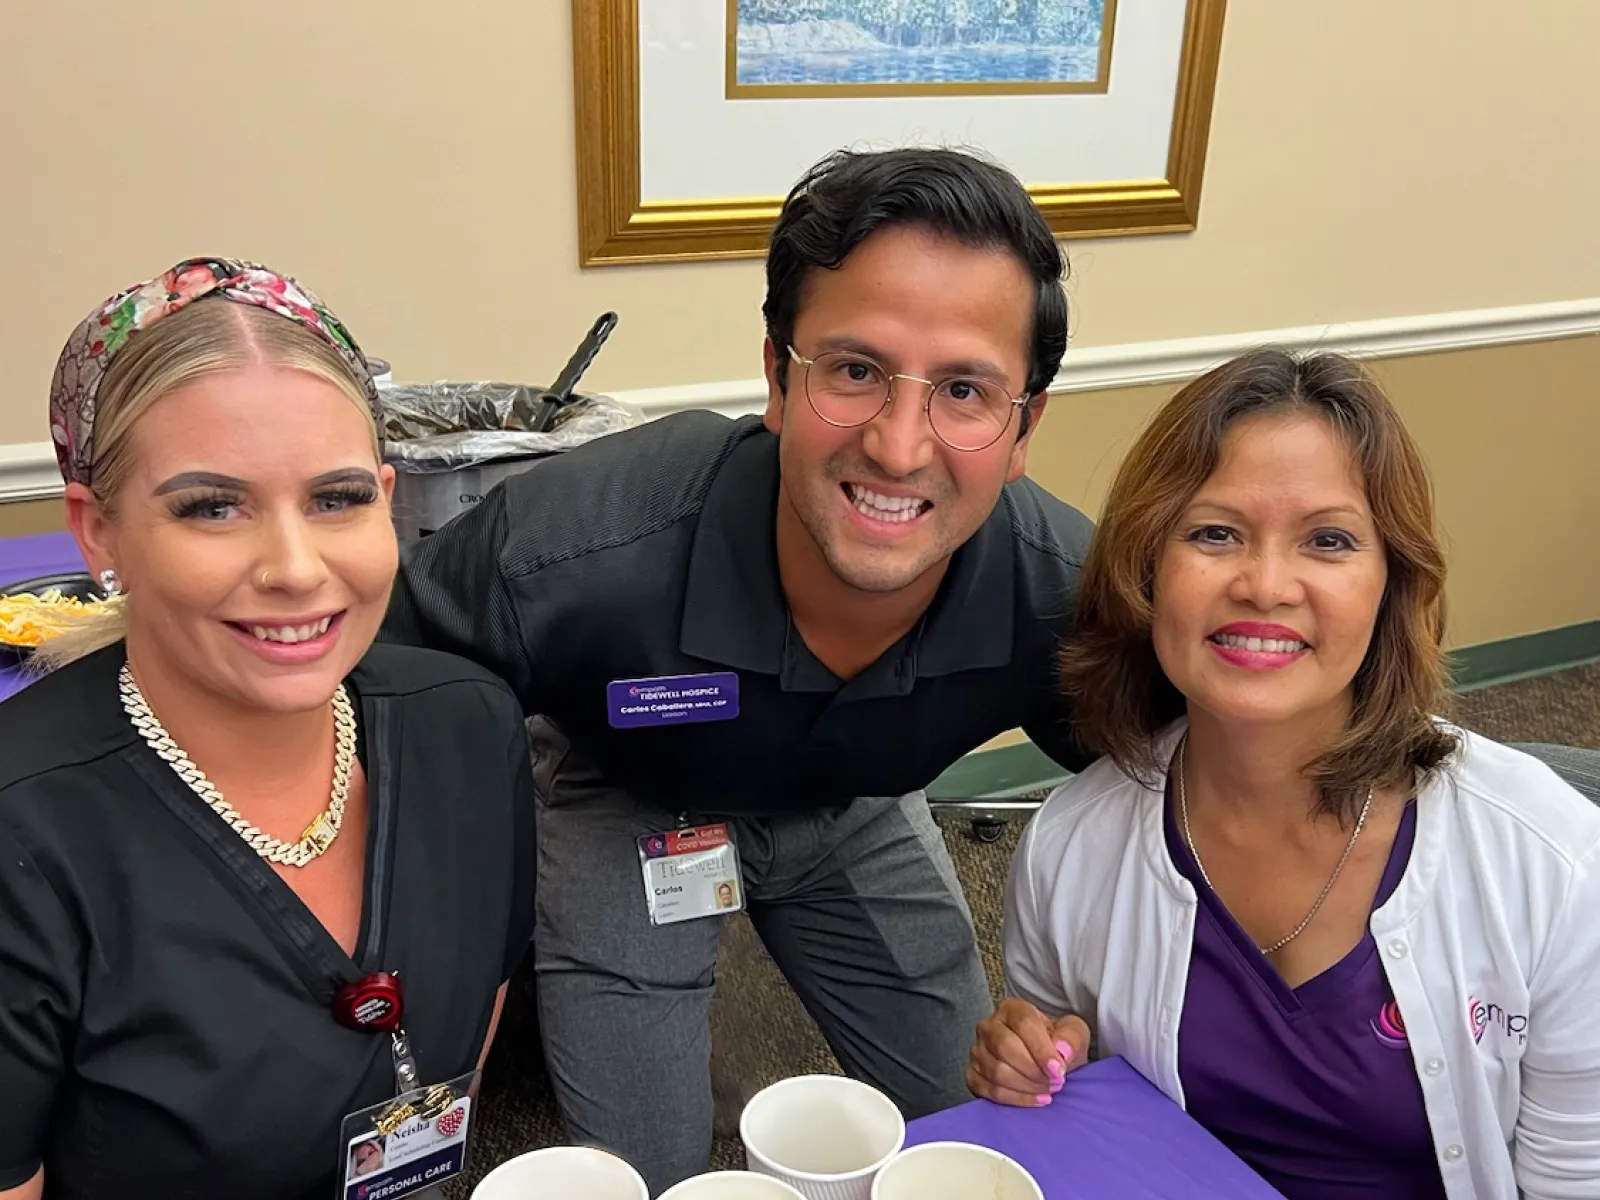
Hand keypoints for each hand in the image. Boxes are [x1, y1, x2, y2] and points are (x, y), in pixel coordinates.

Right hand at [966, 998, 1090, 1107]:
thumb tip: (1061, 1050)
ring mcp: (977, 1050)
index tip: (1059, 1071)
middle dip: (1033, 1071)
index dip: (1041, 1050)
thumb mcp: (1074, 1033)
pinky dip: (1015, 1099)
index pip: (1023, 1024)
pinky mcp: (973, 1074)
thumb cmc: (1057, 1043)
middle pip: (1005, 1047)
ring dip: (1027, 1086)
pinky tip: (1035, 1099)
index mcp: (1012, 1009)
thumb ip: (1072, 1038)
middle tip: (1055, 1083)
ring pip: (996, 1071)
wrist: (1045, 1059)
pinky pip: (989, 1090)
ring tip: (1048, 1090)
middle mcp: (989, 1026)